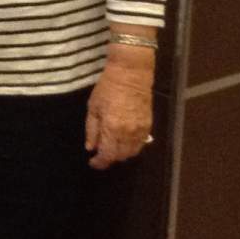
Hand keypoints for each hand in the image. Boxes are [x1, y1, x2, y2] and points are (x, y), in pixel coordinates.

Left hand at [85, 52, 153, 169]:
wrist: (130, 76)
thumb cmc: (107, 89)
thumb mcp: (93, 107)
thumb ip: (91, 130)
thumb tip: (90, 148)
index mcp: (112, 128)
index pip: (107, 155)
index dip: (100, 162)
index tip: (93, 163)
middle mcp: (128, 133)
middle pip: (121, 156)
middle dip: (110, 158)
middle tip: (101, 154)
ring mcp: (140, 130)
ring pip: (132, 152)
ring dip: (121, 154)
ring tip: (111, 148)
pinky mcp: (149, 126)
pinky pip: (141, 144)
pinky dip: (132, 147)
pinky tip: (124, 142)